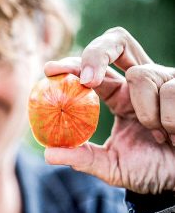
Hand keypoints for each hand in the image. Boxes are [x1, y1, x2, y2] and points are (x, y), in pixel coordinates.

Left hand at [43, 27, 174, 193]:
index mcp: (117, 96)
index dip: (71, 65)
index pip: (91, 71)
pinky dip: (169, 118)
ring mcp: (163, 80)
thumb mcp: (111, 167)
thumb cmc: (150, 170)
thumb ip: (83, 158)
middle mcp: (138, 83)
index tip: (49, 70)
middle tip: (87, 79)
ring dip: (146, 113)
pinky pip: (170, 89)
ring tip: (158, 135)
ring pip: (141, 75)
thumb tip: (48, 154)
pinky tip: (174, 134)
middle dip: (97, 53)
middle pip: (116, 42)